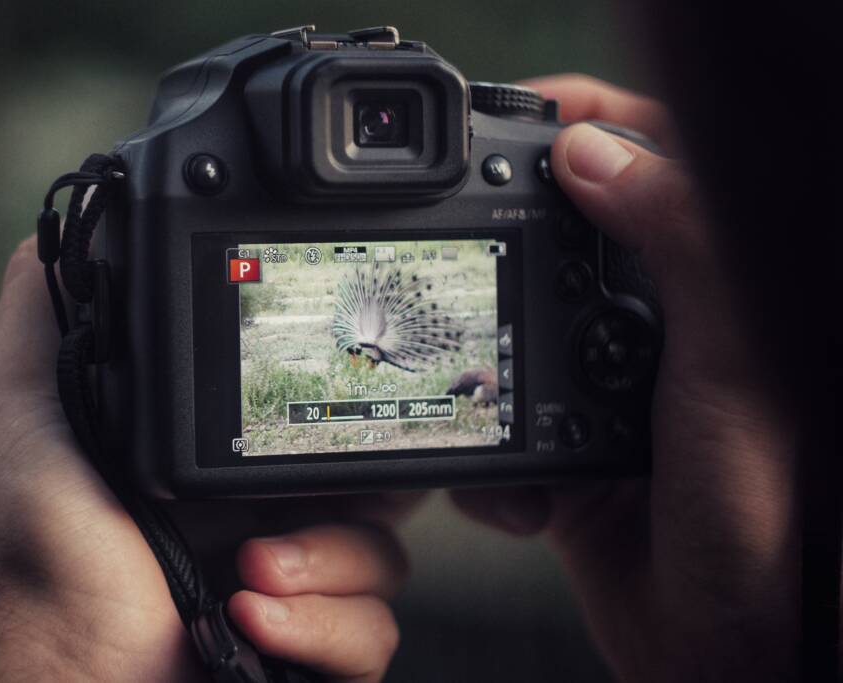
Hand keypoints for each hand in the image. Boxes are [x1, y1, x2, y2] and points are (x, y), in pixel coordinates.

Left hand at [0, 237, 414, 681]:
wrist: (69, 663)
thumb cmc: (41, 544)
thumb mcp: (22, 402)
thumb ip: (44, 310)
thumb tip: (77, 224)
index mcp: (232, 450)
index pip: (323, 406)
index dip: (342, 401)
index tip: (326, 401)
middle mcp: (276, 505)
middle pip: (378, 474)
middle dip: (354, 490)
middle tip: (287, 507)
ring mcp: (304, 574)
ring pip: (390, 553)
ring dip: (326, 563)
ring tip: (247, 568)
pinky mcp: (317, 638)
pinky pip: (376, 629)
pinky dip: (325, 626)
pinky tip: (253, 614)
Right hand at [452, 75, 797, 680]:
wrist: (721, 649)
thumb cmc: (762, 518)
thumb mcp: (731, 361)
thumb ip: (681, 239)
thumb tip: (593, 152)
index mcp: (704, 287)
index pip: (649, 165)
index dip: (586, 126)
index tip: (519, 119)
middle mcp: (655, 329)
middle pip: (561, 240)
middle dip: (502, 249)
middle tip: (453, 248)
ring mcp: (604, 391)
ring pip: (512, 334)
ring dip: (482, 375)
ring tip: (475, 400)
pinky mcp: (562, 450)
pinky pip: (494, 423)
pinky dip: (483, 458)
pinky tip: (519, 494)